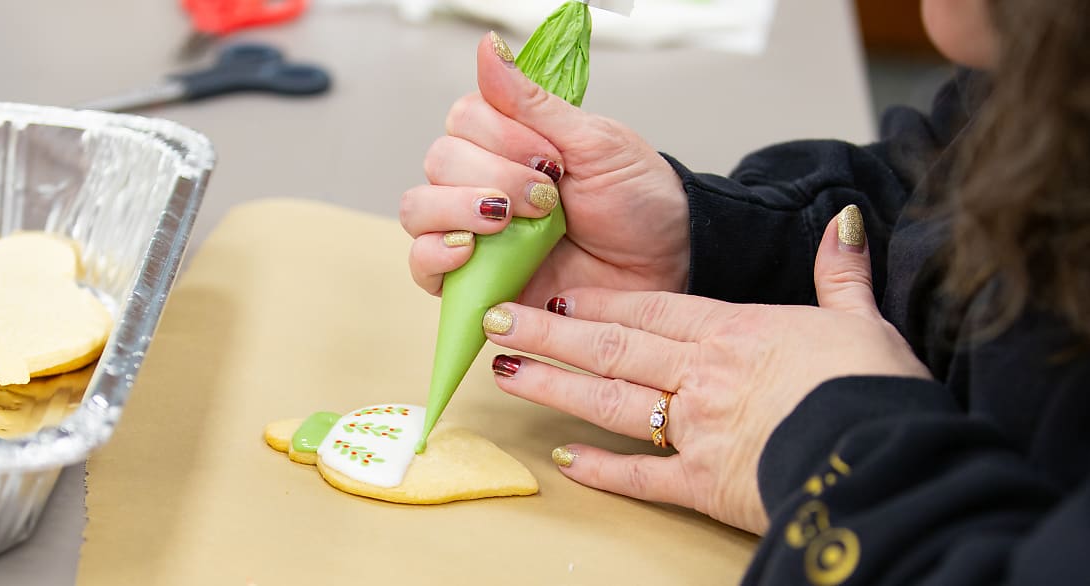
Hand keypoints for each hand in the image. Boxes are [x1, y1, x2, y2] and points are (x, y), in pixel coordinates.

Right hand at [401, 32, 690, 302]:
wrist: (666, 263)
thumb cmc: (637, 200)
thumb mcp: (593, 142)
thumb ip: (533, 102)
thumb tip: (488, 45)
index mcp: (508, 142)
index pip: (462, 119)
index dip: (500, 136)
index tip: (554, 159)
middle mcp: (482, 182)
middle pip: (438, 160)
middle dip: (495, 175)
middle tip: (549, 198)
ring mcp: (473, 232)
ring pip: (418, 208)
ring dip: (458, 209)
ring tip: (509, 223)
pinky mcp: (472, 281)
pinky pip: (421, 267)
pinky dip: (434, 254)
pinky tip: (468, 252)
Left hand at [479, 209, 930, 533]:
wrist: (884, 457)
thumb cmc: (872, 390)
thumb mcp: (862, 320)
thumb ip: (841, 272)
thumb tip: (843, 220)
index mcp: (734, 332)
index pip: (650, 309)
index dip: (599, 300)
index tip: (555, 291)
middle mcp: (702, 374)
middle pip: (612, 346)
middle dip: (550, 332)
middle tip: (497, 320)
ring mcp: (696, 428)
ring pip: (609, 399)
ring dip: (555, 386)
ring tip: (506, 373)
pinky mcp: (702, 483)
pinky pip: (641, 474)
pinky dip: (602, 469)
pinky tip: (563, 459)